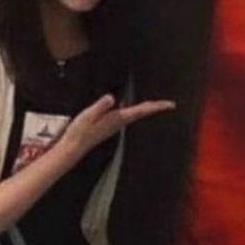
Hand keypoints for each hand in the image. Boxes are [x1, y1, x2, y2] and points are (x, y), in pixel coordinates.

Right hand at [60, 94, 175, 159]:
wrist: (73, 148)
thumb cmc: (79, 132)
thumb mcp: (88, 115)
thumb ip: (100, 106)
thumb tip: (111, 97)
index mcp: (117, 118)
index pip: (141, 111)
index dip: (156, 107)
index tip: (171, 104)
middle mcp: (119, 122)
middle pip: (141, 113)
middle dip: (155, 107)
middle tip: (169, 104)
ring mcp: (114, 125)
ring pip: (134, 114)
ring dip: (145, 109)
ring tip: (155, 104)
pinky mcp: (108, 125)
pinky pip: (125, 115)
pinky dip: (133, 110)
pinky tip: (127, 105)